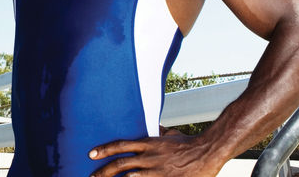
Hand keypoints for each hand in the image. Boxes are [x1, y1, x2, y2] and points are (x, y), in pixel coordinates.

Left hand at [88, 133, 222, 176]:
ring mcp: (156, 171)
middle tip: (92, 176)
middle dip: (103, 171)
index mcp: (149, 143)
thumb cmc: (189, 143)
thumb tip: (154, 127)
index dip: (104, 149)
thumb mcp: (169, 135)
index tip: (91, 154)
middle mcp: (149, 157)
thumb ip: (158, 132)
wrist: (207, 151)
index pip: (121, 145)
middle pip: (120, 164)